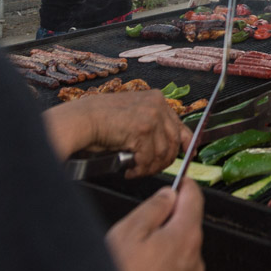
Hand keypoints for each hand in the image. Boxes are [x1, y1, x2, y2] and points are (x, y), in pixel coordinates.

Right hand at [47, 92, 187, 177]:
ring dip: (149, 167)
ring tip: (137, 170)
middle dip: (164, 161)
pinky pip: (148, 158)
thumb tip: (166, 145)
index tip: (187, 155)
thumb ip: (152, 124)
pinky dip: (140, 169)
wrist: (83, 118)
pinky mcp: (143, 129)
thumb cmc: (102, 119)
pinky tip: (130, 170)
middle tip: (151, 170)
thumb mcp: (134, 115)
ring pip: (162, 152)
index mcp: (157, 99)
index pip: (180, 125)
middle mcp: (158, 105)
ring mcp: (152, 116)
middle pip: (173, 141)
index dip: (185, 144)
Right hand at [107, 179, 204, 270]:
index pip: (194, 198)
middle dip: (170, 223)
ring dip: (167, 251)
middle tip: (144, 229)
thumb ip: (152, 208)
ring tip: (138, 261)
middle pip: (188, 228)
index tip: (181, 181)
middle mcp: (194, 260)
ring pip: (182, 255)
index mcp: (185, 237)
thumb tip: (167, 195)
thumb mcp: (129, 232)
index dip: (186, 185)